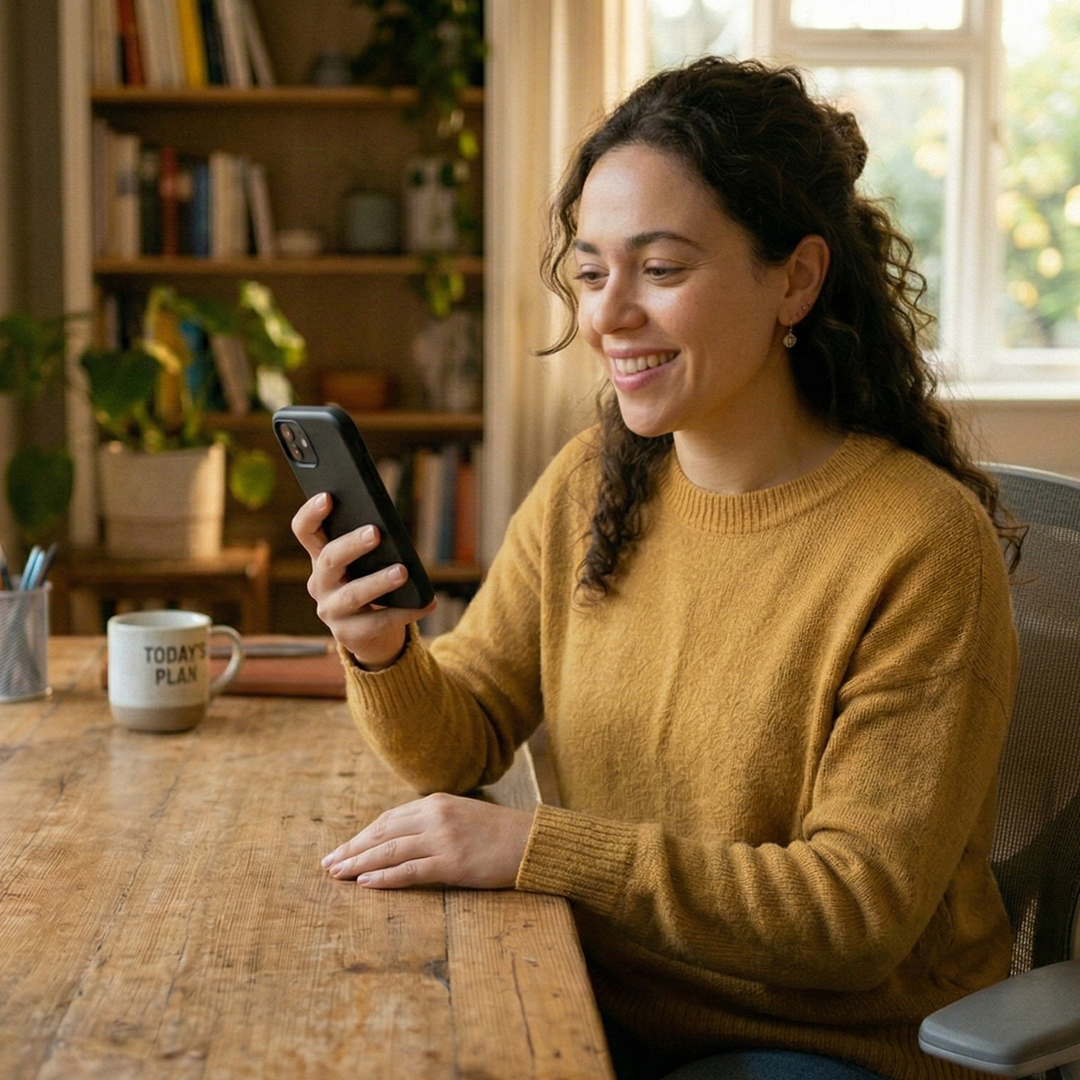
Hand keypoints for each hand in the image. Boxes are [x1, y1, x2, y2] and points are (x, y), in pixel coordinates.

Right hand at [291, 492, 435, 669]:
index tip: (327, 496)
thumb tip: (389, 528)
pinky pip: (378, 622)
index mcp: (321, 557)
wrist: (372, 634)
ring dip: (378, 581)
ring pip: (353, 594)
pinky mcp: (348, 635)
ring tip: (403, 571)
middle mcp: (320, 583)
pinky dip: (405, 611)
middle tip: (375, 532)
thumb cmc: (371, 585)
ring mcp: (331, 611)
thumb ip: (371, 545)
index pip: (305, 531)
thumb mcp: (367, 563)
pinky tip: (427, 602)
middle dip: (351, 545)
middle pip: (329, 559)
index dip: (311, 514)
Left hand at [321, 793, 534, 889]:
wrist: (532, 842)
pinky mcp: (451, 863)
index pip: (387, 819)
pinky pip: (409, 871)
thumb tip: (400, 838)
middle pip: (382, 834)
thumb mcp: (461, 815)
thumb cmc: (498, 833)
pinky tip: (366, 883)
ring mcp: (442, 840)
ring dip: (359, 864)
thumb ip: (432, 822)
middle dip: (352, 849)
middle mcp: (435, 817)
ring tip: (337, 875)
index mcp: (436, 803)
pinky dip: (384, 877)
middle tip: (328, 864)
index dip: (361, 836)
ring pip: (389, 852)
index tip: (342, 849)